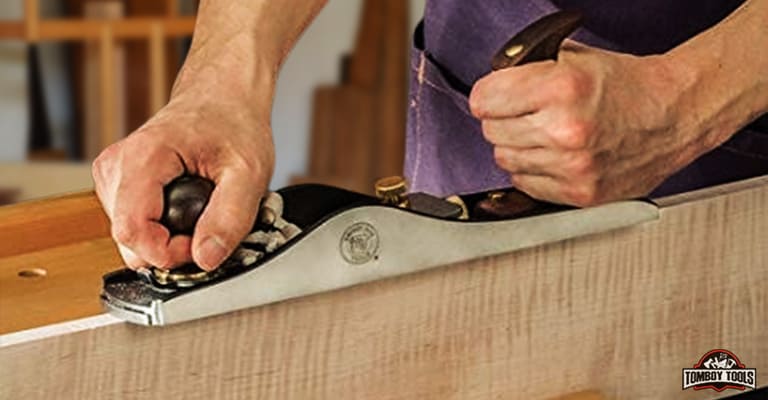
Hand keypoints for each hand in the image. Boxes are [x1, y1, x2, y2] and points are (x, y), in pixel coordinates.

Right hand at [92, 89, 273, 270]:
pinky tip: (189, 208)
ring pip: (132, 238)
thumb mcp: (249, 172)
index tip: (203, 245)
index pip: (132, 232)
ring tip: (203, 211)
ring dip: (169, 239)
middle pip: (129, 240)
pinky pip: (136, 227)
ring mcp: (114, 177)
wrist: (224, 97)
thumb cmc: (234, 123)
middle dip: (171, 249)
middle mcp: (116, 168)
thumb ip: (231, 217)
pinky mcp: (120, 185)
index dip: (169, 253)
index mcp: (142, 158)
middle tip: (210, 228)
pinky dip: (164, 229)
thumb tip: (207, 259)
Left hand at [469, 41, 712, 205]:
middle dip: (504, 119)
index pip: (483, 100)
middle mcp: (565, 130)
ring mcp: (572, 167)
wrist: (675, 114)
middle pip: (491, 131)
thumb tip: (491, 90)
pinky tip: (554, 155)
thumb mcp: (574, 59)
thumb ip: (526, 71)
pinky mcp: (579, 194)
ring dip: (518, 146)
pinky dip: (533, 171)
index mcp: (562, 88)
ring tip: (545, 133)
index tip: (495, 96)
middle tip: (528, 112)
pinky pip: (525, 184)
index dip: (489, 95)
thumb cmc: (628, 86)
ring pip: (504, 160)